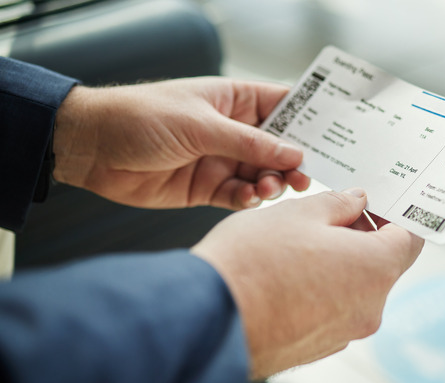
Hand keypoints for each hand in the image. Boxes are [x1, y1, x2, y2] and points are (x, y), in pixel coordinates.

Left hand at [53, 77, 309, 209]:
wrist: (92, 149)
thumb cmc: (141, 117)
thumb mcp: (201, 125)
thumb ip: (250, 142)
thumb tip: (294, 153)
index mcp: (233, 101)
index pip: (283, 105)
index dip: (309, 119)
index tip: (333, 136)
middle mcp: (232, 130)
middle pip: (279, 147)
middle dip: (294, 162)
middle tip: (304, 176)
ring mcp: (221, 160)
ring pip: (263, 174)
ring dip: (272, 183)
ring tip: (269, 188)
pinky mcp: (207, 188)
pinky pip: (239, 195)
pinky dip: (248, 199)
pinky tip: (248, 198)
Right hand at [191, 189, 423, 378]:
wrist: (208, 321)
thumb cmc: (251, 266)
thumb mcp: (298, 213)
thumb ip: (337, 204)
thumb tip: (355, 202)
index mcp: (375, 269)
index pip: (410, 239)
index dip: (394, 217)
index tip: (374, 206)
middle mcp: (368, 308)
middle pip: (382, 265)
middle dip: (360, 238)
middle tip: (327, 217)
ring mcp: (343, 333)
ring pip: (354, 289)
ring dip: (337, 265)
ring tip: (296, 247)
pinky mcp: (316, 348)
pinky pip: (331, 312)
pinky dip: (319, 292)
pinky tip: (285, 277)